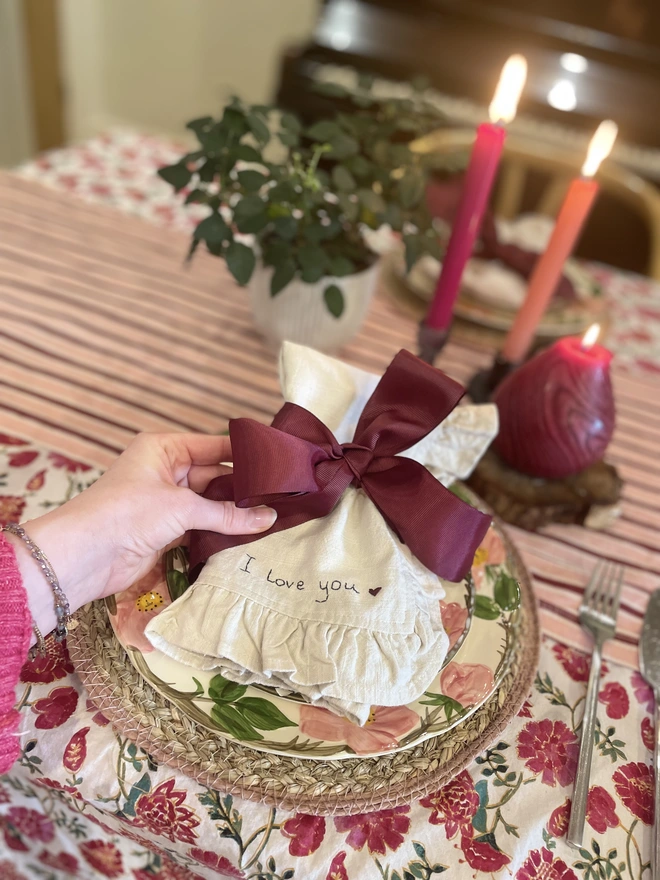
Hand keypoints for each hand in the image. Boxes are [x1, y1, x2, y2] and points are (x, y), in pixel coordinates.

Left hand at [8, 433, 275, 639]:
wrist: (85, 556)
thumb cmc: (126, 513)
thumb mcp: (181, 507)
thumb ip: (227, 513)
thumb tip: (269, 517)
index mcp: (165, 448)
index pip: (215, 445)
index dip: (246, 453)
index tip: (279, 460)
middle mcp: (166, 470)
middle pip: (215, 474)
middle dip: (245, 486)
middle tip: (284, 494)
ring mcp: (166, 501)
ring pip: (210, 502)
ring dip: (235, 511)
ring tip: (275, 514)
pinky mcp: (166, 529)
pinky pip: (202, 524)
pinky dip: (222, 529)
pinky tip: (250, 533)